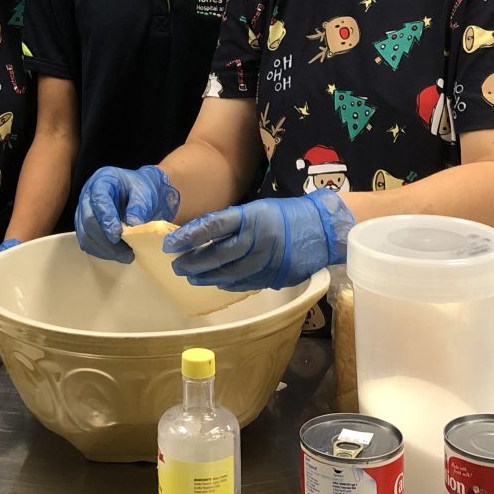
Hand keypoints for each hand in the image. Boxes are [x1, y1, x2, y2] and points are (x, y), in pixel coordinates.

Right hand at [74, 165, 179, 262]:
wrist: (140, 194)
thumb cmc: (141, 189)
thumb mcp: (146, 192)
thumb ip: (140, 206)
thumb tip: (132, 225)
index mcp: (102, 181)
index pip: (99, 200)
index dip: (106, 219)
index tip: (117, 235)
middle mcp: (88, 196)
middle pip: (88, 220)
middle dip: (106, 240)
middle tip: (125, 252)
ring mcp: (84, 212)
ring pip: (85, 235)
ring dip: (104, 249)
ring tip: (125, 256)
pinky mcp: (85, 227)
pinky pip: (87, 242)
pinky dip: (101, 252)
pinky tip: (117, 254)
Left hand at [163, 190, 353, 291]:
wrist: (322, 229)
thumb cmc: (286, 215)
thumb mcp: (257, 209)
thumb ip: (233, 222)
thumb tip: (203, 235)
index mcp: (251, 217)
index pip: (212, 227)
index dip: (189, 237)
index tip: (170, 245)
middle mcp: (257, 240)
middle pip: (218, 255)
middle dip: (193, 262)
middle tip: (176, 266)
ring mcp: (266, 261)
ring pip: (229, 273)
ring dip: (206, 277)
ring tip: (191, 277)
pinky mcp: (274, 276)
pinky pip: (245, 283)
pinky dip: (227, 284)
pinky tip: (215, 283)